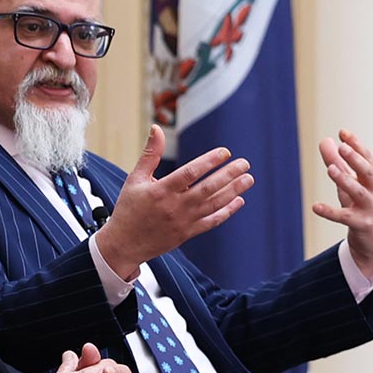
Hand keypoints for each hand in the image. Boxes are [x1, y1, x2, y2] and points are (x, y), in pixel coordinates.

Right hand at [96, 125, 251, 278]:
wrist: (124, 244)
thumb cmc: (129, 208)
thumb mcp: (135, 178)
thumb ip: (150, 154)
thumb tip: (156, 128)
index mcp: (160, 191)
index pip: (190, 173)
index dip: (209, 162)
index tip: (225, 152)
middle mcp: (174, 207)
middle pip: (207, 188)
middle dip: (228, 175)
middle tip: (245, 164)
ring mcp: (183, 222)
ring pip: (213, 204)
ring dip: (233, 191)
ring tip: (248, 179)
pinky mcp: (187, 233)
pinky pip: (211, 222)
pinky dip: (226, 212)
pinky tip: (238, 200)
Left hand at [310, 130, 372, 276]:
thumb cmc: (363, 209)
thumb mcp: (350, 185)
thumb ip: (338, 163)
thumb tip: (325, 141)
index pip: (368, 159)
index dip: (357, 145)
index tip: (343, 132)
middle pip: (369, 173)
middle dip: (356, 160)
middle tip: (343, 147)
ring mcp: (370, 209)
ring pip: (359, 192)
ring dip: (345, 180)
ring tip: (330, 169)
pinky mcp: (361, 225)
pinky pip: (345, 217)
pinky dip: (330, 212)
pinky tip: (315, 207)